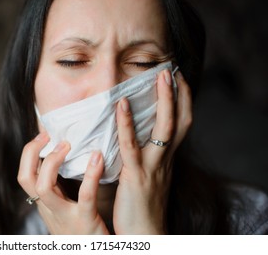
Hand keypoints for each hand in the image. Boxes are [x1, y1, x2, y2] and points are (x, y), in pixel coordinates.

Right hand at [17, 134, 108, 233]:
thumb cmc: (84, 230)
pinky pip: (84, 196)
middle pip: (25, 178)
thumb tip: (58, 159)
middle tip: (48, 135)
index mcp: (46, 204)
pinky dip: (90, 174)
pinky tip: (98, 157)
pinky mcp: (85, 222)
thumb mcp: (64, 209)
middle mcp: (50, 209)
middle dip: (31, 152)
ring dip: (53, 161)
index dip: (29, 153)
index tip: (44, 135)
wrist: (94, 254)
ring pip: (43, 187)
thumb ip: (59, 188)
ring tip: (67, 144)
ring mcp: (65, 216)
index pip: (24, 176)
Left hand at [113, 70, 191, 233]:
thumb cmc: (142, 205)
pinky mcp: (137, 176)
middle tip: (170, 70)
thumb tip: (132, 136)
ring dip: (163, 100)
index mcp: (167, 159)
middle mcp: (165, 159)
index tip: (176, 78)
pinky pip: (132, 146)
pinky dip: (127, 124)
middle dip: (178, 94)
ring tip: (158, 76)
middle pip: (180, 121)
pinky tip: (122, 105)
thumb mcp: (148, 176)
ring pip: (164, 128)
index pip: (181, 124)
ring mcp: (153, 166)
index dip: (182, 100)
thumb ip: (144, 156)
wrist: (145, 235)